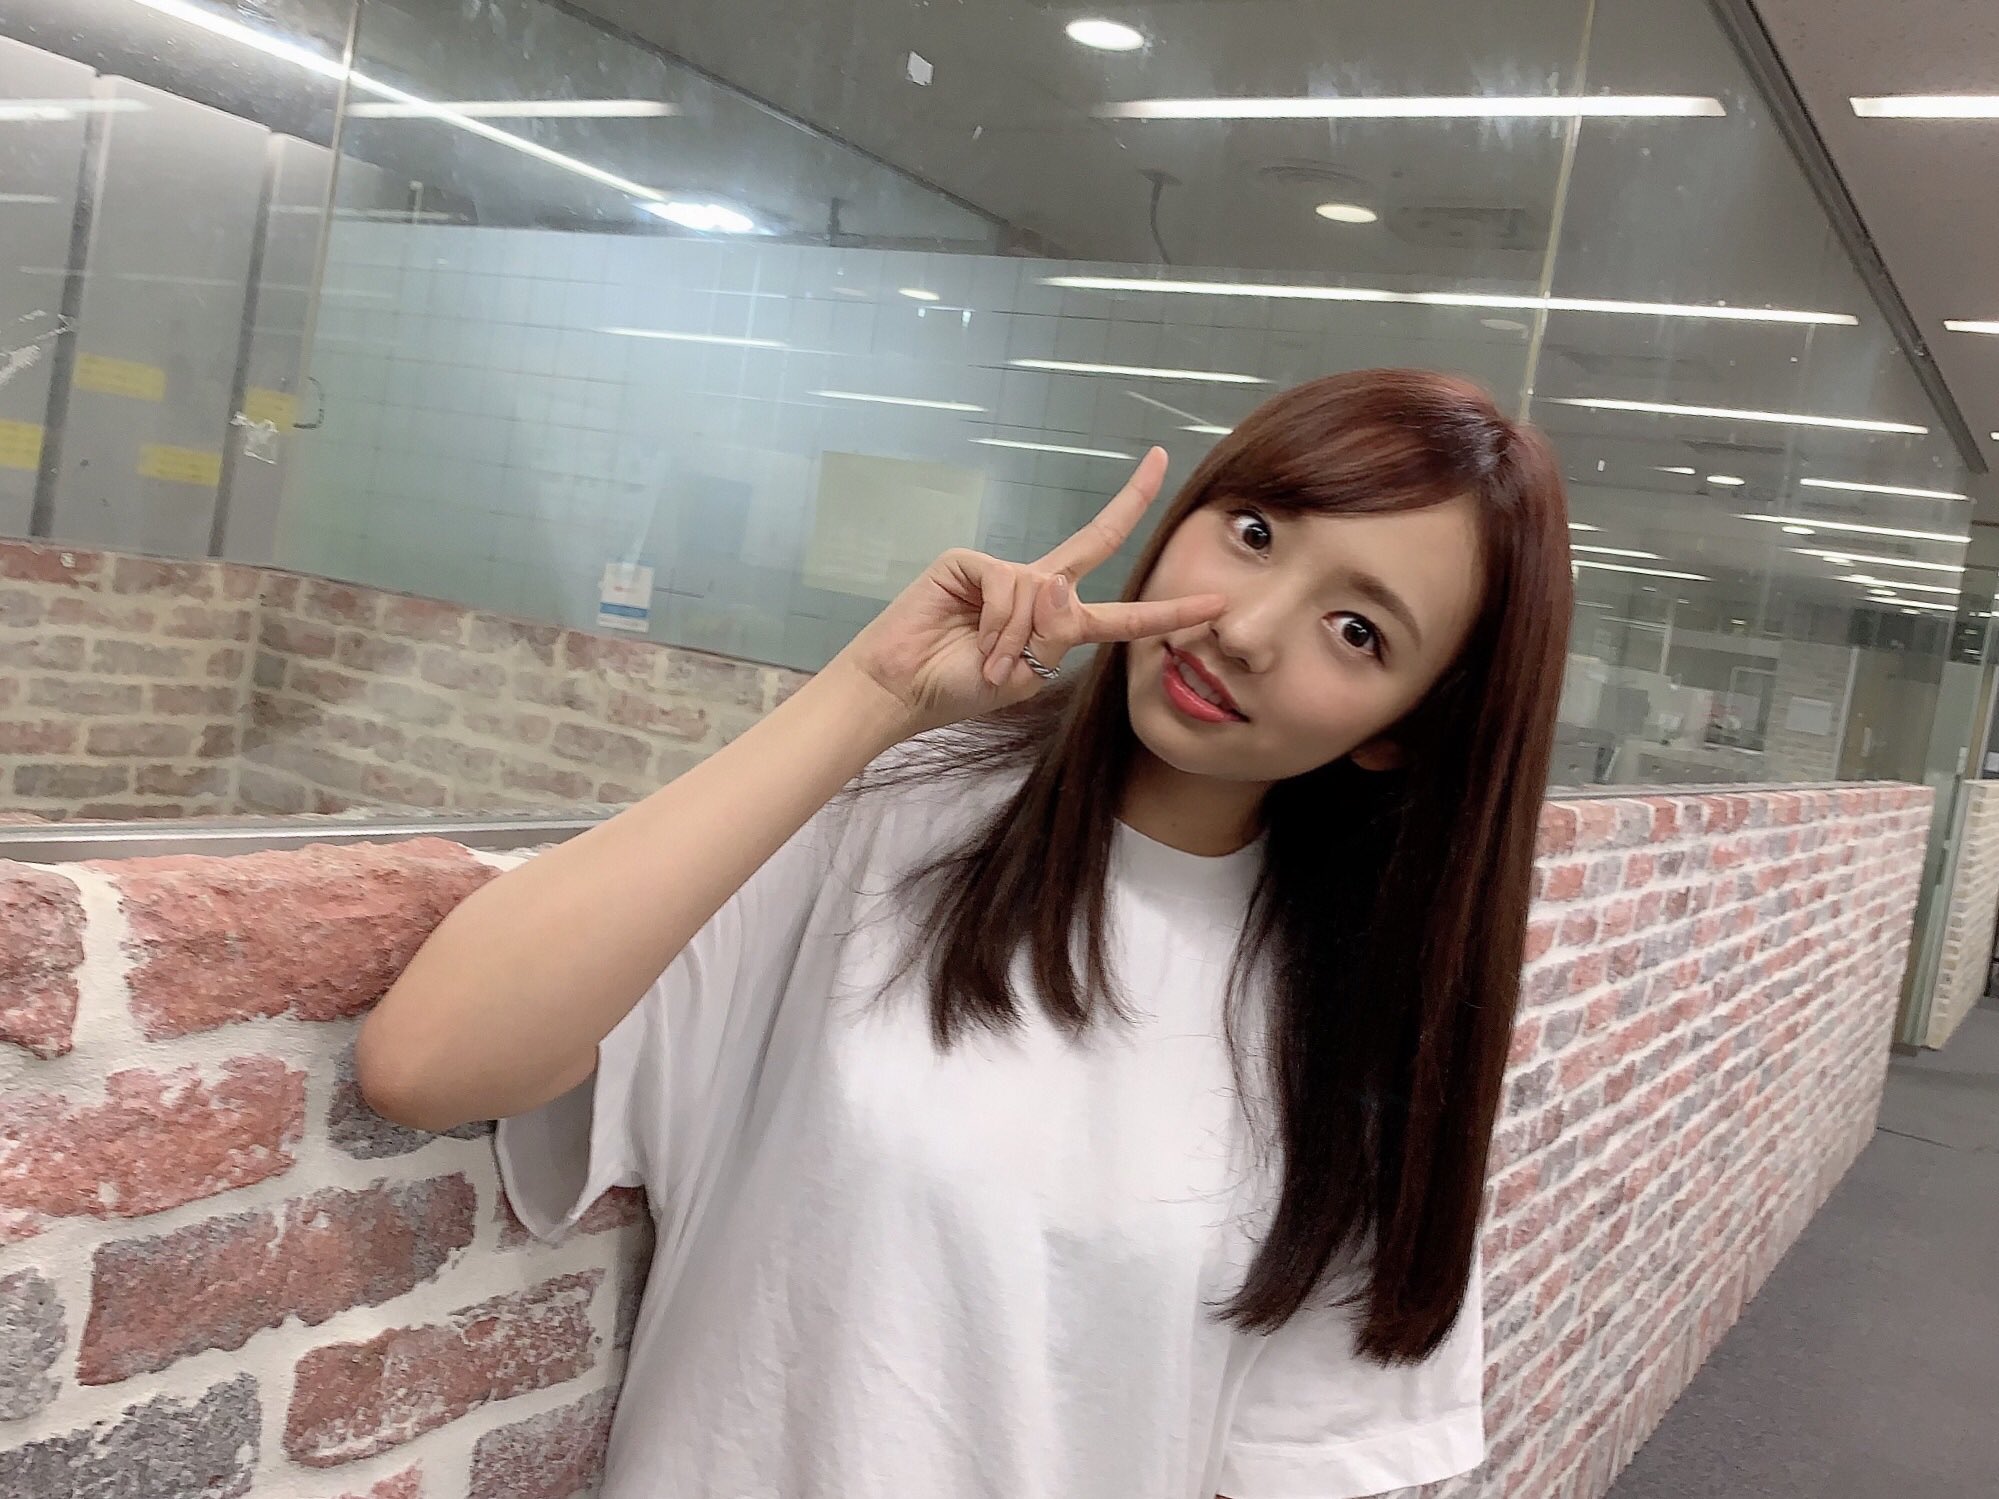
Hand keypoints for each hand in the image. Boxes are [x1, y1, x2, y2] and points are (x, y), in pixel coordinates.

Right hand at [830, 447, 1226, 737]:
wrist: (901, 690)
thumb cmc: (958, 687)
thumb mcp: (1026, 675)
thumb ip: (1054, 635)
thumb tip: (1061, 582)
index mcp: (1056, 625)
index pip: (1120, 613)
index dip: (1165, 611)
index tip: (1212, 601)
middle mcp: (1036, 589)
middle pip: (1094, 541)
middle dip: (1130, 501)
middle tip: (1160, 459)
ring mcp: (1002, 573)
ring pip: (1041, 591)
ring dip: (1016, 638)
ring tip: (988, 664)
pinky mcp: (968, 562)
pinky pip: (1007, 583)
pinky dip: (997, 621)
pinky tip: (974, 640)